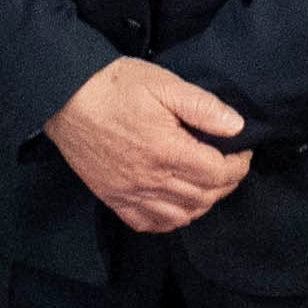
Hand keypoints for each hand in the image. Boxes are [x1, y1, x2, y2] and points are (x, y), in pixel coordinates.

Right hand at [45, 58, 250, 233]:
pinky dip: (169, 221)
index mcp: (167, 151)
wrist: (65, 97)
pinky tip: (176, 206)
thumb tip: (236, 126)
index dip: (238, 165)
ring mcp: (130, 193)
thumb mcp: (162, 83)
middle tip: (231, 165)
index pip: (218, 173)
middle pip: (203, 197)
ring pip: (179, 216)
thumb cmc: (113, 86)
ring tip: (208, 184)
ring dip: (202, 204)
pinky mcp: (113, 198)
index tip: (243, 151)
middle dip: (226, 184)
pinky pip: (147, 224)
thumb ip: (202, 106)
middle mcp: (151, 180)